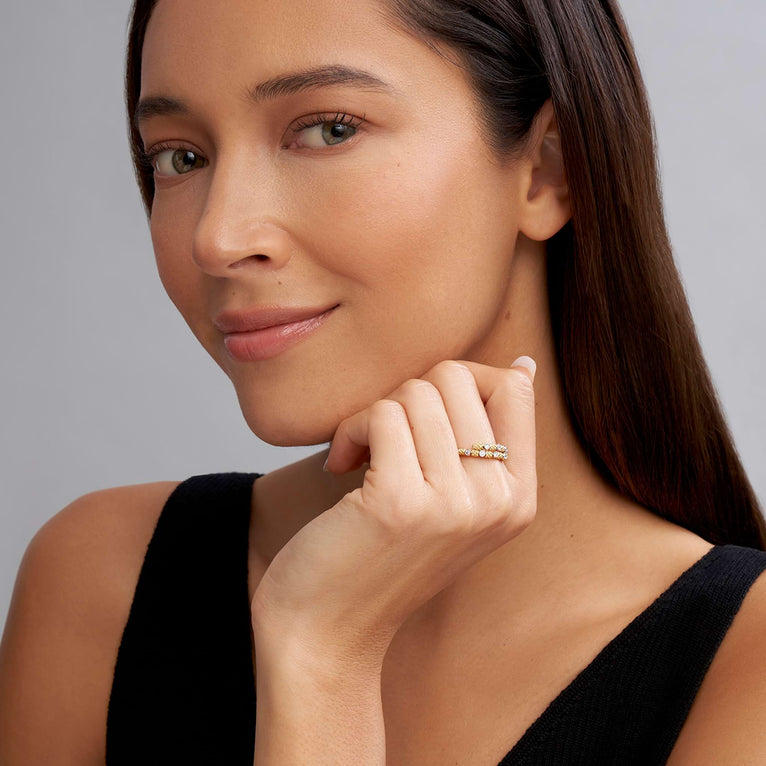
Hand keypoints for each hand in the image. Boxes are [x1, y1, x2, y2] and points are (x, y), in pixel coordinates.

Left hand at [251, 358, 537, 667]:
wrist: (329, 629)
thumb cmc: (382, 554)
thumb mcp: (454, 501)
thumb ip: (486, 440)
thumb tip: (522, 365)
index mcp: (518, 498)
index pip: (514, 389)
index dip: (459, 381)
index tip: (423, 415)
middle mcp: (498, 502)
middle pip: (458, 379)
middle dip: (408, 395)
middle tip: (385, 438)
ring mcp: (455, 503)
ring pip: (416, 392)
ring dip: (373, 415)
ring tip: (362, 456)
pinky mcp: (403, 502)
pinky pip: (382, 414)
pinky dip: (351, 430)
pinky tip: (341, 465)